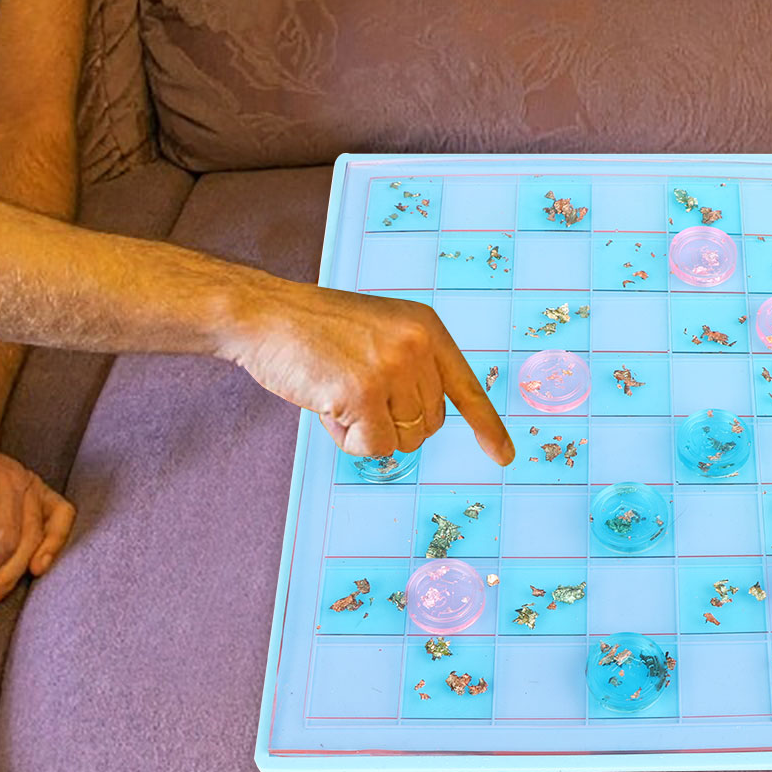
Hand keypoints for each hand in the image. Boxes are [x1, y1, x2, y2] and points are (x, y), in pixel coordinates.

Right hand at [227, 281, 514, 465]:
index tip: (503, 457)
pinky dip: (347, 439)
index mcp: (426, 326)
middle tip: (353, 390)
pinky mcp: (364, 392)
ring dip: (366, 431)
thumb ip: (408, 366)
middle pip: (430, 424)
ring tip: (337, 391)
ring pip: (403, 440)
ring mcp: (393, 367)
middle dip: (392, 423)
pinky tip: (327, 404)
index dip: (486, 425)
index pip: (466, 385)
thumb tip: (425, 424)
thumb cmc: (315, 330)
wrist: (268, 314)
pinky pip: (372, 447)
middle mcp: (417, 344)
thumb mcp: (379, 333)